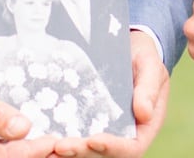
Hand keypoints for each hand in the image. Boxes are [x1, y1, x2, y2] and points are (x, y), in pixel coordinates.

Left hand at [47, 32, 167, 156]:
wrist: (130, 46)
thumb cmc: (144, 56)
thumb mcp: (150, 65)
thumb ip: (148, 88)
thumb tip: (144, 114)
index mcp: (145, 126)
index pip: (132, 147)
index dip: (112, 147)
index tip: (93, 139)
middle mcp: (125, 134)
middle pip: (104, 154)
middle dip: (82, 152)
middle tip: (60, 147)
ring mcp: (106, 129)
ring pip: (87, 150)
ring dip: (69, 152)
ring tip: (48, 147)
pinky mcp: (88, 122)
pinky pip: (76, 135)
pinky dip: (61, 139)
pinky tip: (43, 136)